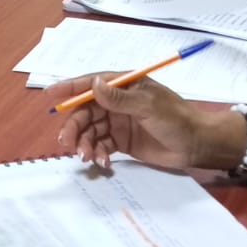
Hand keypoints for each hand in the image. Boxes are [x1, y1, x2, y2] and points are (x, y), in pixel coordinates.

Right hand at [48, 74, 203, 169]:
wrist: (196, 144)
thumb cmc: (176, 118)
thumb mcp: (148, 106)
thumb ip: (120, 99)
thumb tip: (94, 86)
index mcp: (123, 86)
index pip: (91, 83)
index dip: (69, 88)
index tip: (50, 94)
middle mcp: (117, 103)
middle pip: (86, 112)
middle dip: (75, 126)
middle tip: (68, 143)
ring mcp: (118, 122)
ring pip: (91, 131)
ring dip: (85, 143)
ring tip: (88, 157)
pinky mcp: (121, 141)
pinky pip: (101, 145)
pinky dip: (98, 153)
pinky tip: (103, 162)